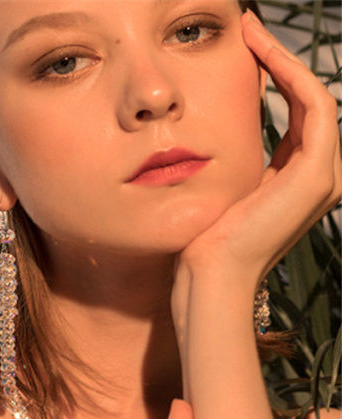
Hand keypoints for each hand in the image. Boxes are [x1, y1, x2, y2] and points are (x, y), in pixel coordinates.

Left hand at [175, 10, 339, 292]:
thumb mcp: (223, 191)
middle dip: (279, 58)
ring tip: (252, 31)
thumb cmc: (205, 244)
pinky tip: (263, 55)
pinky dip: (291, 75)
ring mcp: (325, 176)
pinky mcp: (317, 175)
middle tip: (248, 27)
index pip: (295, 112)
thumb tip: (211, 134)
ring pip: (314, 96)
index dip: (274, 74)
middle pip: (308, 99)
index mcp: (297, 180)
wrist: (210, 277)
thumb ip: (236, 163)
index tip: (244, 46)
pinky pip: (314, 106)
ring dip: (284, 58)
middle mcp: (320, 175)